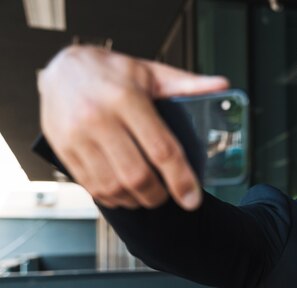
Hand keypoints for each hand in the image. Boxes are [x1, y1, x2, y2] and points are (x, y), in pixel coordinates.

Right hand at [38, 45, 228, 209]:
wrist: (63, 67)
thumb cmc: (113, 72)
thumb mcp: (151, 72)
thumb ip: (187, 84)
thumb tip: (223, 86)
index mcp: (126, 99)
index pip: (161, 149)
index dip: (181, 180)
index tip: (192, 199)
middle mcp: (98, 118)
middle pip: (137, 175)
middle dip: (159, 195)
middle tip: (169, 196)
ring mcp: (77, 136)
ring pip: (113, 186)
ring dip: (136, 199)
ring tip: (148, 195)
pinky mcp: (63, 150)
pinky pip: (91, 186)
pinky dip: (113, 198)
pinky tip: (125, 192)